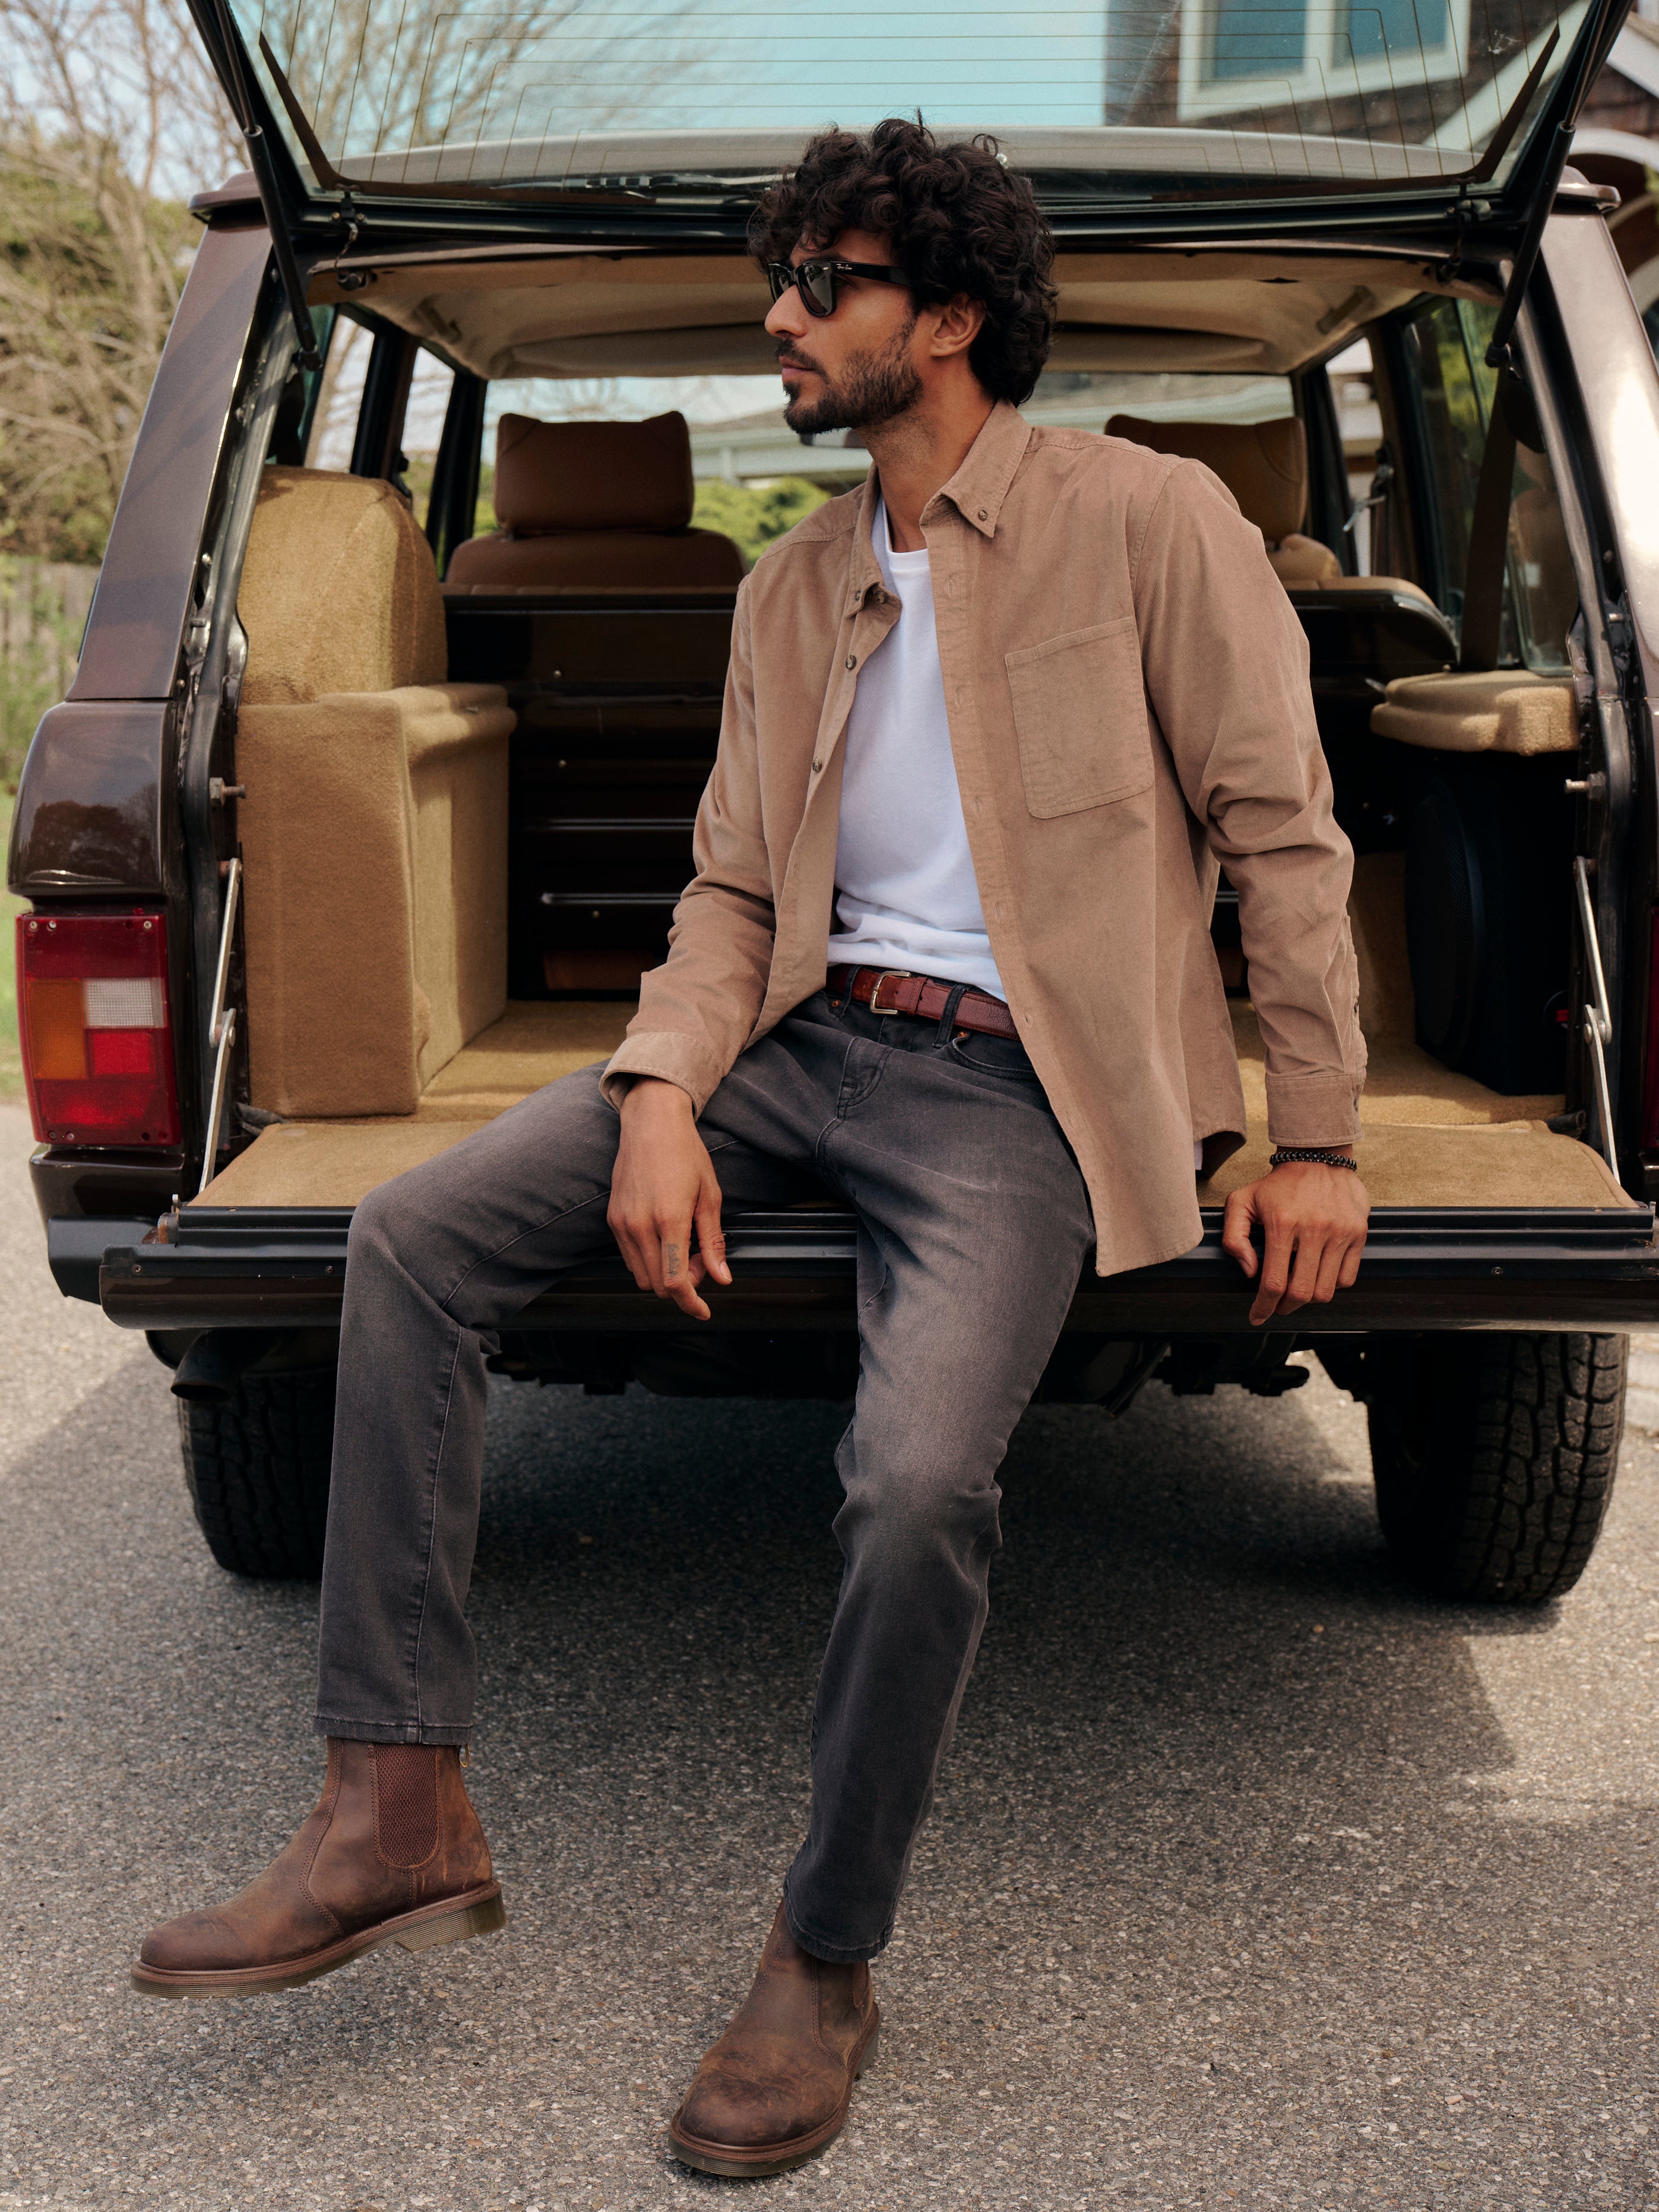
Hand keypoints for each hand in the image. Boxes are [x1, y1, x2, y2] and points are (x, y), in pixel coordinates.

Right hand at [607, 1078, 731, 1320]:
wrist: (651, 1124)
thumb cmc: (685, 1154)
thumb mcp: (709, 1196)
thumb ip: (713, 1241)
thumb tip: (722, 1278)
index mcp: (669, 1219)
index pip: (675, 1282)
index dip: (690, 1303)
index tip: (703, 1311)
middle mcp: (640, 1225)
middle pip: (657, 1285)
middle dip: (683, 1285)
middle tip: (702, 1260)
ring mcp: (622, 1223)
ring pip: (641, 1276)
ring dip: (664, 1274)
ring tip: (685, 1247)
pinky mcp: (612, 1220)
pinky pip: (629, 1258)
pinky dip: (649, 1261)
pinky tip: (666, 1239)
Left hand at [1221, 1157, 1369, 1326]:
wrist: (1317, 1159)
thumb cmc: (1277, 1185)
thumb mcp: (1241, 1202)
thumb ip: (1234, 1238)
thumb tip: (1250, 1271)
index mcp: (1282, 1224)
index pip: (1273, 1282)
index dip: (1263, 1307)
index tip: (1257, 1317)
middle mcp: (1314, 1229)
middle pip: (1302, 1293)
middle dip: (1286, 1307)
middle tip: (1278, 1305)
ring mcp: (1340, 1232)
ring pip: (1326, 1290)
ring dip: (1308, 1298)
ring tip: (1297, 1289)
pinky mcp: (1358, 1233)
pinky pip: (1348, 1278)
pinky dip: (1332, 1285)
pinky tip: (1318, 1274)